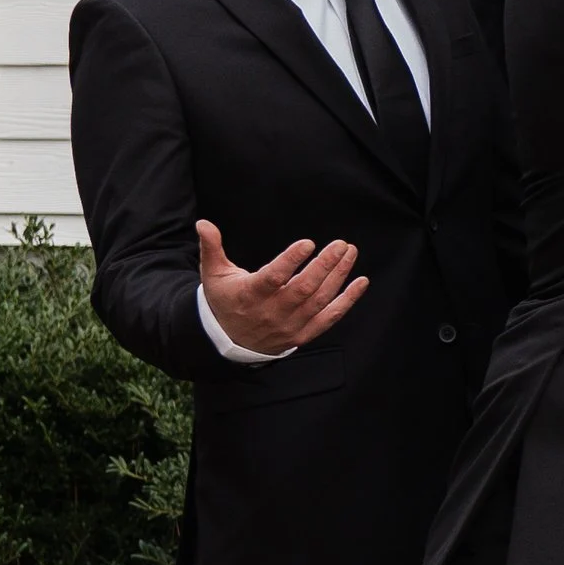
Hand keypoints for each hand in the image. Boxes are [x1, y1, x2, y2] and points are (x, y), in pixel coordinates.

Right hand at [195, 219, 366, 355]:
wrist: (227, 341)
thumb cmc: (224, 300)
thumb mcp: (213, 274)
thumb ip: (211, 247)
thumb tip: (203, 223)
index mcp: (250, 294)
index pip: (273, 278)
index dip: (291, 260)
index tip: (308, 242)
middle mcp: (272, 312)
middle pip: (303, 288)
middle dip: (325, 265)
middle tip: (341, 245)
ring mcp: (289, 325)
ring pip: (318, 300)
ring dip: (338, 277)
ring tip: (350, 253)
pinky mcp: (302, 334)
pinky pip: (328, 318)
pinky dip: (347, 301)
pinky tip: (360, 282)